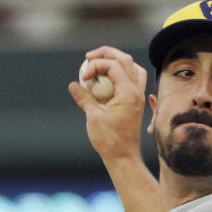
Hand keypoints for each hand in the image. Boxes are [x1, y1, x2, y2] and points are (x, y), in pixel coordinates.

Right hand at [68, 46, 148, 165]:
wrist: (124, 157)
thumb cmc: (110, 140)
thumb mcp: (93, 116)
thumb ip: (84, 97)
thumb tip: (73, 85)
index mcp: (129, 93)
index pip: (114, 66)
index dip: (96, 65)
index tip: (83, 76)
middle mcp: (137, 91)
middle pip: (125, 60)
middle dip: (106, 54)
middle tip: (89, 57)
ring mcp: (138, 96)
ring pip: (132, 67)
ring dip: (115, 61)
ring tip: (99, 62)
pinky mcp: (136, 101)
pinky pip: (132, 78)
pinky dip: (120, 73)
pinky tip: (107, 77)